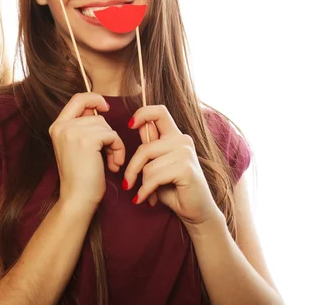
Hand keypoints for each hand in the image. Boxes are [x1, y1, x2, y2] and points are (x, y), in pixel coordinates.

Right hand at [49, 93, 125, 212]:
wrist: (77, 198)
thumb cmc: (81, 177)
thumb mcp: (76, 146)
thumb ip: (83, 126)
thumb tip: (99, 109)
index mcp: (57, 126)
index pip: (77, 99)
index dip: (94, 98)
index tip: (106, 108)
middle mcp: (61, 126)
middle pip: (96, 116)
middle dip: (108, 134)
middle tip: (109, 153)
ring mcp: (72, 131)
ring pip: (105, 126)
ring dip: (114, 144)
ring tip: (111, 162)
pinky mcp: (86, 140)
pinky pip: (112, 135)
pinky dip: (118, 149)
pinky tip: (114, 164)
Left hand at [124, 105, 219, 227]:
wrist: (195, 211)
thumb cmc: (173, 188)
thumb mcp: (157, 164)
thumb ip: (149, 146)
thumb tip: (136, 125)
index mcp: (175, 135)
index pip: (159, 111)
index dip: (142, 113)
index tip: (129, 125)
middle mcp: (182, 140)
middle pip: (145, 147)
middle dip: (132, 168)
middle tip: (127, 184)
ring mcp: (186, 153)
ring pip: (148, 165)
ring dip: (142, 184)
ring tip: (145, 194)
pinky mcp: (186, 168)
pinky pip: (155, 177)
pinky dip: (146, 190)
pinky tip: (146, 199)